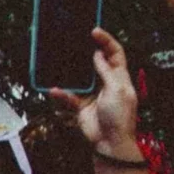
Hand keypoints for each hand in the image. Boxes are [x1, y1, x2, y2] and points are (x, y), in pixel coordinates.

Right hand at [48, 29, 141, 161]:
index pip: (115, 53)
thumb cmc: (120, 116)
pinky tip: (53, 90)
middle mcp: (106, 82)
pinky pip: (69, 97)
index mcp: (120, 77)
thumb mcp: (117, 90)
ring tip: (61, 59)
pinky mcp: (81, 106)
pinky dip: (61, 94)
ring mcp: (93, 94)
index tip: (94, 31)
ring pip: (80, 77)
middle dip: (87, 50)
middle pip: (97, 61)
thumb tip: (98, 55)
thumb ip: (107, 71)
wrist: (110, 142)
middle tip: (75, 38)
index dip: (106, 41)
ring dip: (70, 71)